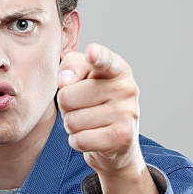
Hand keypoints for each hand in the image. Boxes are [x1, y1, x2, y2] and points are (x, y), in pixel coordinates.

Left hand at [57, 43, 157, 193]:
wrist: (116, 140)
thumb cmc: (93, 100)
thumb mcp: (82, 75)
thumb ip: (70, 66)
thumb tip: (65, 80)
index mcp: (117, 68)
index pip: (105, 60)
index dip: (97, 56)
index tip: (92, 53)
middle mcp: (126, 88)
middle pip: (67, 96)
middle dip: (66, 107)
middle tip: (82, 107)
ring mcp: (127, 113)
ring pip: (71, 121)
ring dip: (72, 125)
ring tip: (88, 122)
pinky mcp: (123, 138)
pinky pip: (79, 140)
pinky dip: (77, 141)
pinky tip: (91, 136)